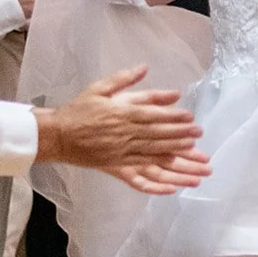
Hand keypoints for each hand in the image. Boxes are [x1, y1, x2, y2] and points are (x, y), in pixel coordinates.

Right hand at [33, 65, 208, 193]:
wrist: (56, 134)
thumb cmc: (79, 110)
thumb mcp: (100, 88)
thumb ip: (124, 79)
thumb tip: (145, 68)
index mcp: (122, 114)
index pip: (154, 116)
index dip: (174, 118)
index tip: (192, 119)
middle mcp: (125, 135)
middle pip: (159, 138)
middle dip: (183, 139)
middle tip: (201, 139)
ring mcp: (122, 154)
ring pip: (155, 160)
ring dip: (179, 165)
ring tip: (200, 169)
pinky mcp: (117, 169)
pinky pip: (138, 179)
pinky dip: (156, 186)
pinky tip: (173, 188)